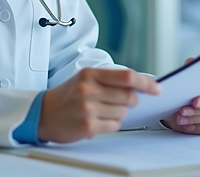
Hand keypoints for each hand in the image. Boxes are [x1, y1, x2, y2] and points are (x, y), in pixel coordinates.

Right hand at [39, 68, 159, 142]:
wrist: (43, 113)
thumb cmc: (68, 95)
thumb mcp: (85, 79)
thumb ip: (110, 80)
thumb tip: (140, 86)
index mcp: (90, 74)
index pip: (127, 76)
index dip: (145, 83)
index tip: (156, 88)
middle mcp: (88, 89)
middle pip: (128, 97)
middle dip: (131, 102)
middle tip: (123, 103)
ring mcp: (87, 108)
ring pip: (123, 113)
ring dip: (119, 114)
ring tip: (102, 111)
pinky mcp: (88, 126)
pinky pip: (114, 126)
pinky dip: (111, 124)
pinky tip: (98, 121)